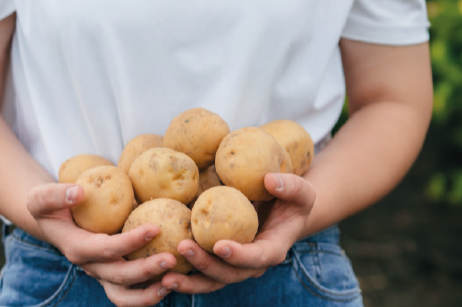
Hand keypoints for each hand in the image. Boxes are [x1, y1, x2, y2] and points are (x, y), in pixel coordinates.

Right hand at [26, 183, 176, 306]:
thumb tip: (79, 192)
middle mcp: (90, 267)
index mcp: (77, 248)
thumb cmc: (49, 205)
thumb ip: (56, 194)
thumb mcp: (41, 196)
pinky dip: (149, 292)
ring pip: (125, 295)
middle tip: (171, 259)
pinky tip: (172, 280)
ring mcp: (101, 274)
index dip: (130, 241)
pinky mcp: (112, 275)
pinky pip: (131, 292)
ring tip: (174, 281)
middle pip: (120, 277)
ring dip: (150, 293)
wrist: (52, 222)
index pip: (106, 249)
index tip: (155, 227)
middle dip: (146, 270)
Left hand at [160, 172, 315, 294]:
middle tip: (182, 248)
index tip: (220, 245)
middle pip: (228, 273)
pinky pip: (200, 272)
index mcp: (273, 249)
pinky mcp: (218, 260)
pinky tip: (159, 269)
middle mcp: (252, 263)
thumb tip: (269, 180)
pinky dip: (183, 273)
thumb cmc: (291, 198)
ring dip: (189, 280)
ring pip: (211, 280)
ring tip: (165, 275)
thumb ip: (291, 186)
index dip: (239, 255)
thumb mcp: (302, 190)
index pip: (257, 257)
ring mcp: (234, 265)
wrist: (281, 209)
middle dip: (205, 265)